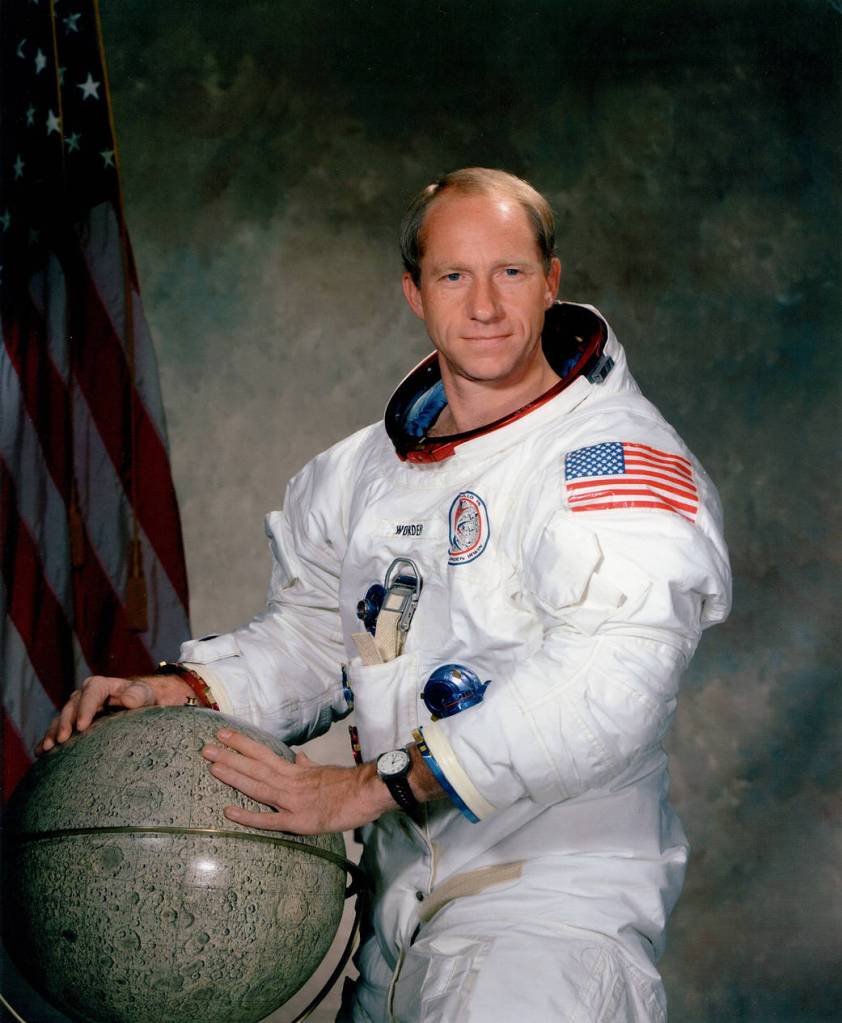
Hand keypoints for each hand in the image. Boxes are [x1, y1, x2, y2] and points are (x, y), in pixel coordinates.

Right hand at [37, 673, 191, 753]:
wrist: (135, 705)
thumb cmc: (142, 699)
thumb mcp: (144, 695)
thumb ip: (138, 695)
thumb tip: (128, 700)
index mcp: (100, 685)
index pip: (91, 694)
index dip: (85, 709)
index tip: (82, 727)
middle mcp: (84, 695)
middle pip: (71, 707)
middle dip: (65, 723)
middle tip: (61, 741)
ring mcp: (75, 709)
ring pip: (60, 718)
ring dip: (52, 733)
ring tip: (47, 748)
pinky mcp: (71, 722)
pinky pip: (56, 730)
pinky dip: (47, 739)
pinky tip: (40, 752)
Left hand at [202, 728, 393, 834]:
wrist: (368, 792)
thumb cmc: (349, 783)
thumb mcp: (324, 770)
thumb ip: (307, 766)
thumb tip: (298, 757)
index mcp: (295, 771)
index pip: (263, 753)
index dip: (242, 744)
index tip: (223, 735)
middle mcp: (290, 782)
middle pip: (255, 767)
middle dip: (229, 756)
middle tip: (205, 748)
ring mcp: (292, 801)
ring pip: (258, 786)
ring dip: (234, 776)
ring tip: (213, 766)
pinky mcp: (299, 822)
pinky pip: (270, 820)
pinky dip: (249, 816)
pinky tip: (230, 812)